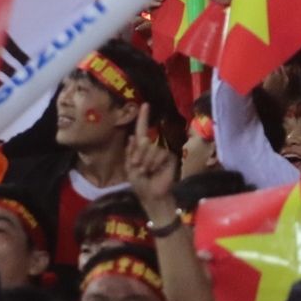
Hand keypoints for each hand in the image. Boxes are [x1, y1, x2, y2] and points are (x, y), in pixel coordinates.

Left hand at [125, 104, 180, 218]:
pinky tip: (156, 171)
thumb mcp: (130, 168)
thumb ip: (131, 152)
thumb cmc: (140, 183)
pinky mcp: (170, 156)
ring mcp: (162, 151)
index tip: (145, 104)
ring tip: (148, 172)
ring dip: (147, 162)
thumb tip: (133, 136)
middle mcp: (152, 146)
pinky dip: (156, 163)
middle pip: (143, 141)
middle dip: (138, 156)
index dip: (143, 118)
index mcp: (140, 148)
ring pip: (151, 148)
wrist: (152, 195)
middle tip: (139, 168)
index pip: (142, 130)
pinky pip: (161, 154)